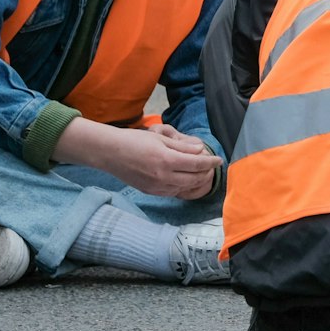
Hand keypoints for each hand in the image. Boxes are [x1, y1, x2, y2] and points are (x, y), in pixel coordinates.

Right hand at [87, 123, 220, 198]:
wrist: (110, 153)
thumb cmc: (134, 141)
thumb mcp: (160, 139)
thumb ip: (182, 147)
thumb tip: (200, 151)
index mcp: (166, 160)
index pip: (196, 164)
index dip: (210, 162)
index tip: (219, 159)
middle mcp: (163, 176)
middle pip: (194, 178)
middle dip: (206, 173)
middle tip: (212, 167)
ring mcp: (156, 186)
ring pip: (185, 187)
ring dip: (196, 181)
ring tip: (202, 174)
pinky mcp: (150, 192)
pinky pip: (173, 192)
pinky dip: (183, 186)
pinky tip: (185, 180)